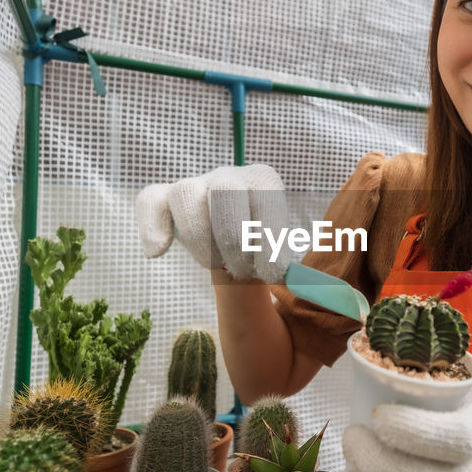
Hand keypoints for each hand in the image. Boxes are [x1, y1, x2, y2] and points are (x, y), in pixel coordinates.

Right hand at [134, 164, 290, 282]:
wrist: (235, 254)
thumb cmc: (260, 256)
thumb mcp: (284, 261)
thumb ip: (296, 274)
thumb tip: (321, 294)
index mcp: (263, 181)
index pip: (265, 197)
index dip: (267, 237)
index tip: (270, 275)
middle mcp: (229, 177)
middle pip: (225, 189)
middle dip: (233, 238)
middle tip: (240, 271)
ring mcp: (194, 185)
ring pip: (186, 193)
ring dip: (199, 237)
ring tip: (213, 264)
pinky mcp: (164, 199)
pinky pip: (150, 200)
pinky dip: (151, 226)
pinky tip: (157, 253)